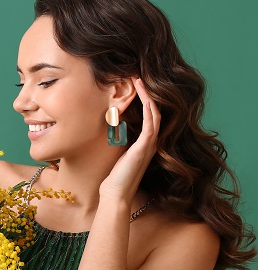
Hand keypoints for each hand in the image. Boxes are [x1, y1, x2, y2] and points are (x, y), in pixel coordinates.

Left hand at [100, 77, 160, 202]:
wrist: (115, 193)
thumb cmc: (114, 175)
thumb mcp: (118, 150)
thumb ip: (121, 137)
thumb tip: (113, 122)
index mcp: (146, 141)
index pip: (150, 114)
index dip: (145, 98)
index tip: (135, 83)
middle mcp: (151, 141)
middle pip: (155, 110)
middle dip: (147, 93)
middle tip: (138, 76)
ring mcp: (149, 145)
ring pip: (155, 115)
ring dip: (148, 97)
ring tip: (140, 81)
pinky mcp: (144, 149)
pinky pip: (151, 126)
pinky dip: (150, 111)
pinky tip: (146, 99)